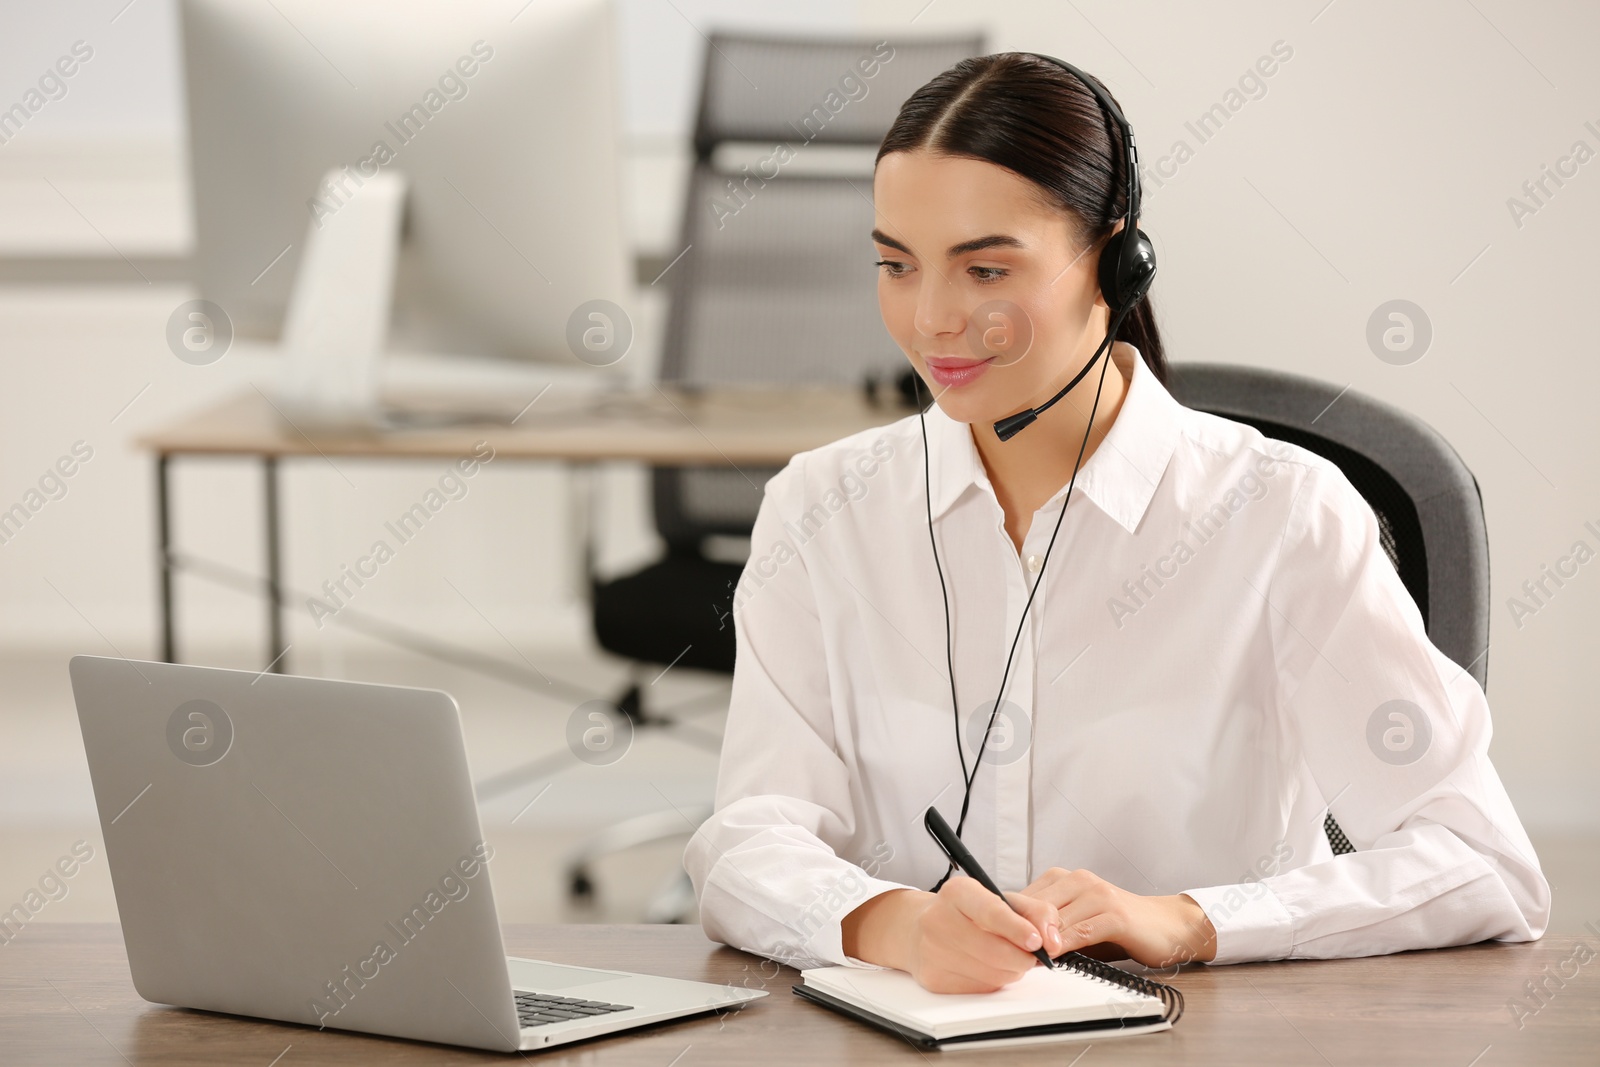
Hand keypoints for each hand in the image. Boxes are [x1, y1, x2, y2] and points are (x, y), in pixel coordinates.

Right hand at [841, 879, 1063, 993]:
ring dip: (1012, 970)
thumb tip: (1052, 940)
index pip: (991, 911)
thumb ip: (1036, 912)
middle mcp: (938, 919)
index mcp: (957, 892)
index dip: (1018, 929)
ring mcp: (932, 952)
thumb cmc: (968, 913)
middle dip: (1023, 957)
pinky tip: (987, 966)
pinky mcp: (934, 979)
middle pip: (996, 951)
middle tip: (1032, 955)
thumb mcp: (1002, 899)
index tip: (1038, 942)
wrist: (920, 929)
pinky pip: (981, 988)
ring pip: (993, 974)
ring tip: (1008, 958)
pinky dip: (994, 980)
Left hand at [1018, 867, 1216, 967]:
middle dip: (1018, 930)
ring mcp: (1098, 894)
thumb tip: (1012, 945)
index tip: (993, 940)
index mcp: (1064, 879)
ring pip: (1055, 916)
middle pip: (1035, 905)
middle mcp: (1078, 880)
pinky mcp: (1115, 913)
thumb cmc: (1118, 928)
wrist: (1166, 925)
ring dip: (1038, 939)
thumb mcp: (1077, 924)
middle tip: (1003, 953)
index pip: (1024, 896)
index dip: (1007, 920)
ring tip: (1023, 957)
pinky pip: (1082, 929)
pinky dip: (1065, 944)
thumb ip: (1049, 929)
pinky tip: (1054, 956)